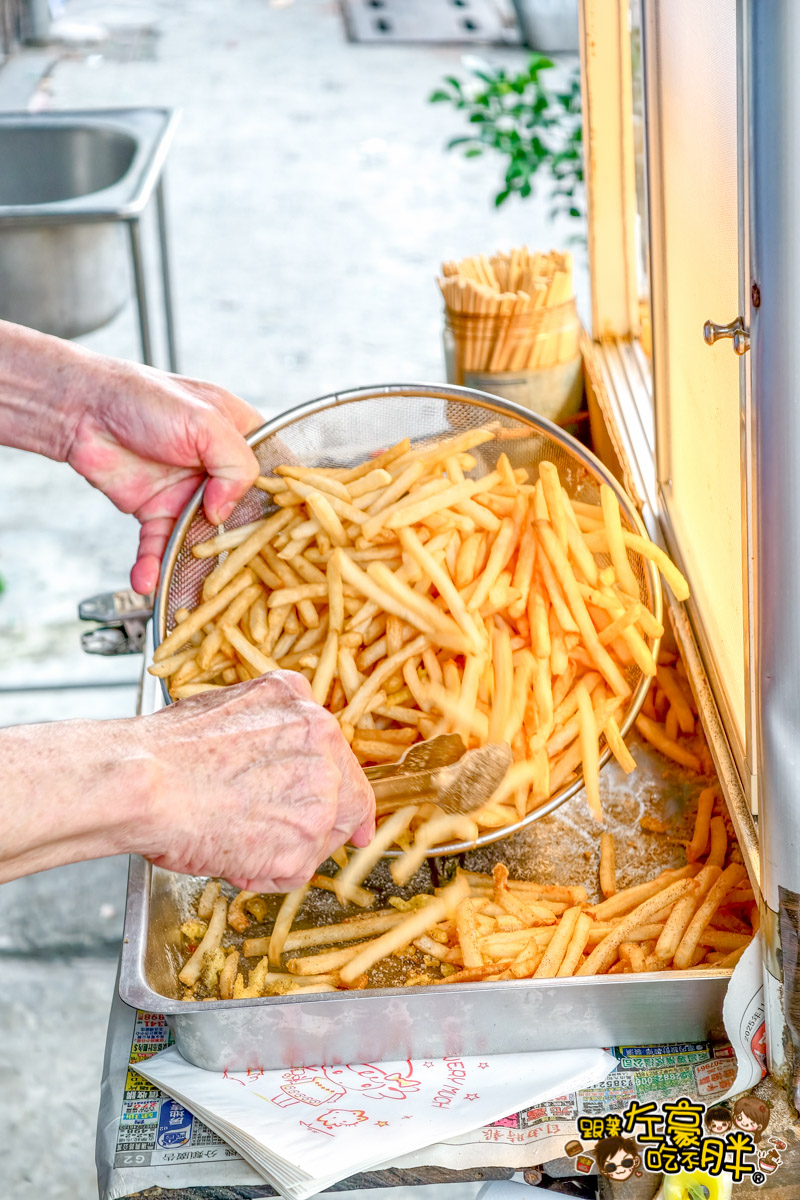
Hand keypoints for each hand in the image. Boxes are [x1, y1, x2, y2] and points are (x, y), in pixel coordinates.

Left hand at [64, 357, 261, 594]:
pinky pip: (158, 546)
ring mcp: (187, 494)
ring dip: (194, 567)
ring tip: (195, 595)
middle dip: (238, 551)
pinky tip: (147, 581)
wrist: (83, 408)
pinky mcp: (155, 511)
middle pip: (240, 518)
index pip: (270, 479)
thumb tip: (224, 513)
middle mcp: (217, 470)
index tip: (282, 541)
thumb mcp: (205, 421)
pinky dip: (153, 566)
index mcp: (241, 439)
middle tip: (241, 579)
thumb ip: (234, 464)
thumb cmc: (146, 397)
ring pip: (200, 539)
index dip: (277, 510)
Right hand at [136, 671, 375, 890]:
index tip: (354, 818)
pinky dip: (266, 874)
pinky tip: (232, 856)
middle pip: (345, 798)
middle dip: (318, 824)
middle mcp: (323, 744)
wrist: (143, 781)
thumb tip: (277, 752)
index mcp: (304, 708)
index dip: (345, 791)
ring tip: (234, 839)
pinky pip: (294, 870)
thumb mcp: (231, 706)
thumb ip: (272, 726)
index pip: (342, 757)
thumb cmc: (167, 750)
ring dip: (284, 849)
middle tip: (282, 839)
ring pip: (319, 837)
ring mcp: (319, 794)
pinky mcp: (303, 841)